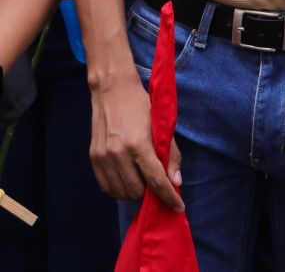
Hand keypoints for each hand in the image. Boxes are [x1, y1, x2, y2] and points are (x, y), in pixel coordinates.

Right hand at [89, 71, 183, 210]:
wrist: (112, 90)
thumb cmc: (141, 105)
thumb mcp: (161, 125)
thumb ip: (170, 154)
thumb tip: (176, 181)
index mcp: (138, 144)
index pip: (156, 180)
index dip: (169, 196)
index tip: (178, 206)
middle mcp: (118, 154)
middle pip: (137, 191)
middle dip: (151, 194)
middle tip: (159, 187)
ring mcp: (103, 158)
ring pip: (121, 192)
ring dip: (135, 194)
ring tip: (144, 183)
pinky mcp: (93, 158)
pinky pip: (106, 186)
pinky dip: (119, 190)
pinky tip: (129, 181)